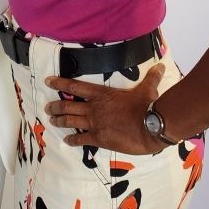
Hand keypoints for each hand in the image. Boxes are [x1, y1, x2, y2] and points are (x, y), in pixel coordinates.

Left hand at [44, 63, 165, 153]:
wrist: (151, 126)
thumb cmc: (147, 106)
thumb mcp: (148, 88)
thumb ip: (151, 78)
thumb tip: (160, 67)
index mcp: (101, 94)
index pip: (75, 86)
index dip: (60, 83)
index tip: (48, 81)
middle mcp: (94, 108)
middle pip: (68, 105)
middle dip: (55, 106)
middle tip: (47, 107)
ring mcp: (95, 124)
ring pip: (70, 121)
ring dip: (59, 120)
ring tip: (51, 120)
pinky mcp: (100, 139)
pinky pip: (81, 139)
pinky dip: (73, 140)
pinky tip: (67, 141)